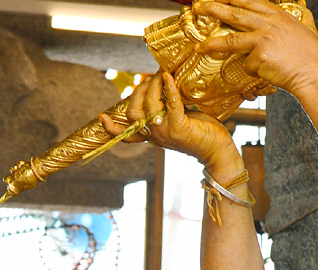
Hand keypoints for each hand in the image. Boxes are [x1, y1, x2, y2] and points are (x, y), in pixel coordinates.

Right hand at [102, 71, 238, 170]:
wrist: (216, 149)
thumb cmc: (200, 131)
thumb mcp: (177, 119)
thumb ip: (165, 107)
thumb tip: (161, 81)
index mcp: (150, 135)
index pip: (126, 135)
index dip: (111, 128)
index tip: (101, 117)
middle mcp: (154, 135)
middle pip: (133, 112)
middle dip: (139, 90)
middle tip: (152, 76)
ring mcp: (165, 132)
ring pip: (148, 105)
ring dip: (154, 85)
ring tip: (163, 73)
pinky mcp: (179, 128)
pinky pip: (170, 104)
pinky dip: (169, 88)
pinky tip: (168, 76)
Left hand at [192, 0, 317, 97]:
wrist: (316, 73)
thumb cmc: (312, 55)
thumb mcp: (307, 26)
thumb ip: (298, 16)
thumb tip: (301, 8)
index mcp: (278, 14)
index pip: (249, 1)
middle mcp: (268, 23)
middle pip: (234, 13)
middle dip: (213, 9)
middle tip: (198, 7)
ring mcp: (263, 39)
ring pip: (230, 40)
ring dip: (211, 43)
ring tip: (199, 47)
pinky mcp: (259, 56)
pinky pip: (247, 66)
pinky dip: (253, 72)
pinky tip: (266, 73)